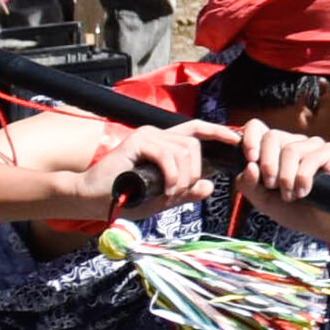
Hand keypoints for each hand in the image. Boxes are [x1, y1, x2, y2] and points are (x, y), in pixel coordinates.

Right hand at [77, 120, 237, 218]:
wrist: (94, 199)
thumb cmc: (127, 197)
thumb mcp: (164, 197)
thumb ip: (186, 192)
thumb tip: (209, 186)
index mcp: (165, 144)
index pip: (196, 130)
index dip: (217, 132)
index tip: (235, 140)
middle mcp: (157, 135)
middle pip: (194, 146)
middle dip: (194, 173)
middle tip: (178, 194)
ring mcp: (147, 136)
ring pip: (185, 152)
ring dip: (182, 179)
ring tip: (168, 195)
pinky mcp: (137, 141)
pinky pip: (168, 156)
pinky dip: (171, 176)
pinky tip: (165, 190)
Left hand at [232, 117, 329, 239]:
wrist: (321, 225)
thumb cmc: (294, 210)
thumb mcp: (262, 200)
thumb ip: (248, 184)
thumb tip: (250, 166)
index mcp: (274, 149)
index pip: (257, 127)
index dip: (249, 138)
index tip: (250, 160)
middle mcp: (294, 142)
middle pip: (272, 136)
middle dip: (268, 164)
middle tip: (272, 186)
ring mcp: (313, 146)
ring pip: (291, 150)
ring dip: (287, 178)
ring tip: (290, 195)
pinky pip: (312, 158)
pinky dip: (303, 179)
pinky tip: (304, 192)